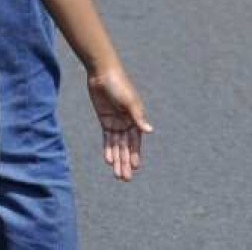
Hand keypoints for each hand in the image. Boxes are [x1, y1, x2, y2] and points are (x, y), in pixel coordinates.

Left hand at [87, 65, 152, 180]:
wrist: (102, 73)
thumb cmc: (119, 84)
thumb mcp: (129, 101)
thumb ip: (138, 117)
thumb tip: (149, 131)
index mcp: (136, 119)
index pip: (136, 141)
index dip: (135, 155)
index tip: (135, 168)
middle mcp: (128, 123)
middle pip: (126, 147)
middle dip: (125, 162)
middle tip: (125, 178)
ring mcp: (116, 122)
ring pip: (117, 145)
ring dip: (117, 159)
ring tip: (117, 175)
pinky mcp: (106, 120)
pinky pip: (108, 138)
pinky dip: (108, 149)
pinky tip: (108, 160)